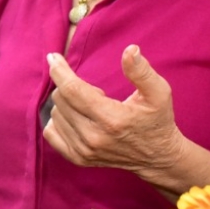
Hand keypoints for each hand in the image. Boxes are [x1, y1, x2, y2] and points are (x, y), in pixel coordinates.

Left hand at [43, 45, 209, 197]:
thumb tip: (130, 50)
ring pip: (55, 114)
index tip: (53, 57)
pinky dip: (58, 119)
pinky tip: (76, 117)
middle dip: (72, 86)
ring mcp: (83, 151)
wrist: (158, 157)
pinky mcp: (78, 158)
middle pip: (61, 99)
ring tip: (93, 108)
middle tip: (98, 93)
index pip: (73, 90)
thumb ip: (142, 71)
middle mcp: (94, 137)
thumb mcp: (159, 93)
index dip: (60, 71)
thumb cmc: (158, 120)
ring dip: (68, 103)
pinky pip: (51, 132)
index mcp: (112, 119)